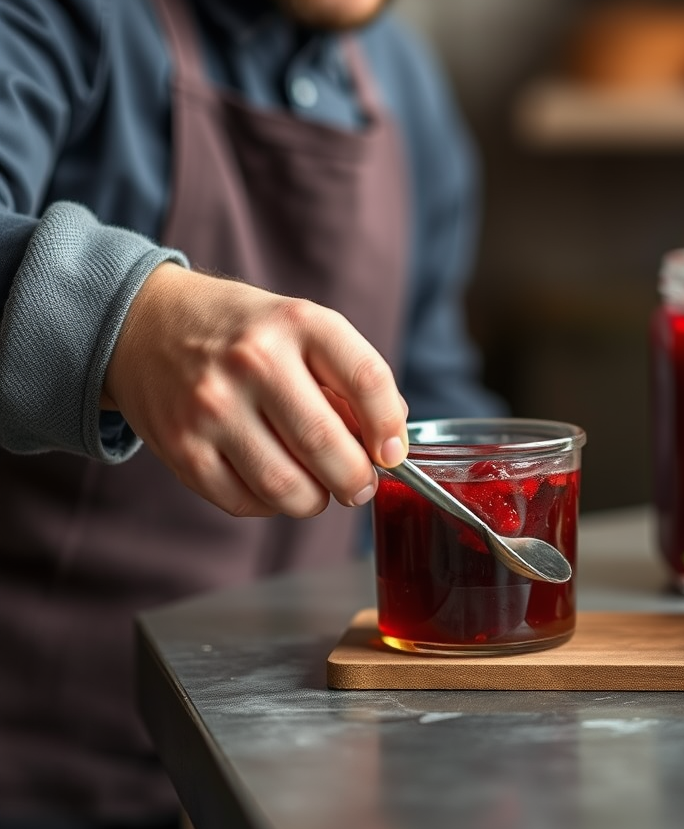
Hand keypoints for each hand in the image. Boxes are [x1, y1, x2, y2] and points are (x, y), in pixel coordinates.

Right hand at [102, 263, 407, 517]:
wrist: (145, 323)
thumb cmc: (243, 332)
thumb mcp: (302, 328)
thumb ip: (350, 379)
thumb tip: (388, 444)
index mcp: (297, 323)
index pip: (367, 381)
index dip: (390, 428)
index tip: (393, 453)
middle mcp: (254, 361)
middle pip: (327, 444)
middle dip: (356, 480)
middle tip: (359, 485)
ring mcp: (212, 407)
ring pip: (287, 487)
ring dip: (315, 500)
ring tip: (318, 488)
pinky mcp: (182, 447)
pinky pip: (245, 502)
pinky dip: (271, 505)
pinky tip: (272, 482)